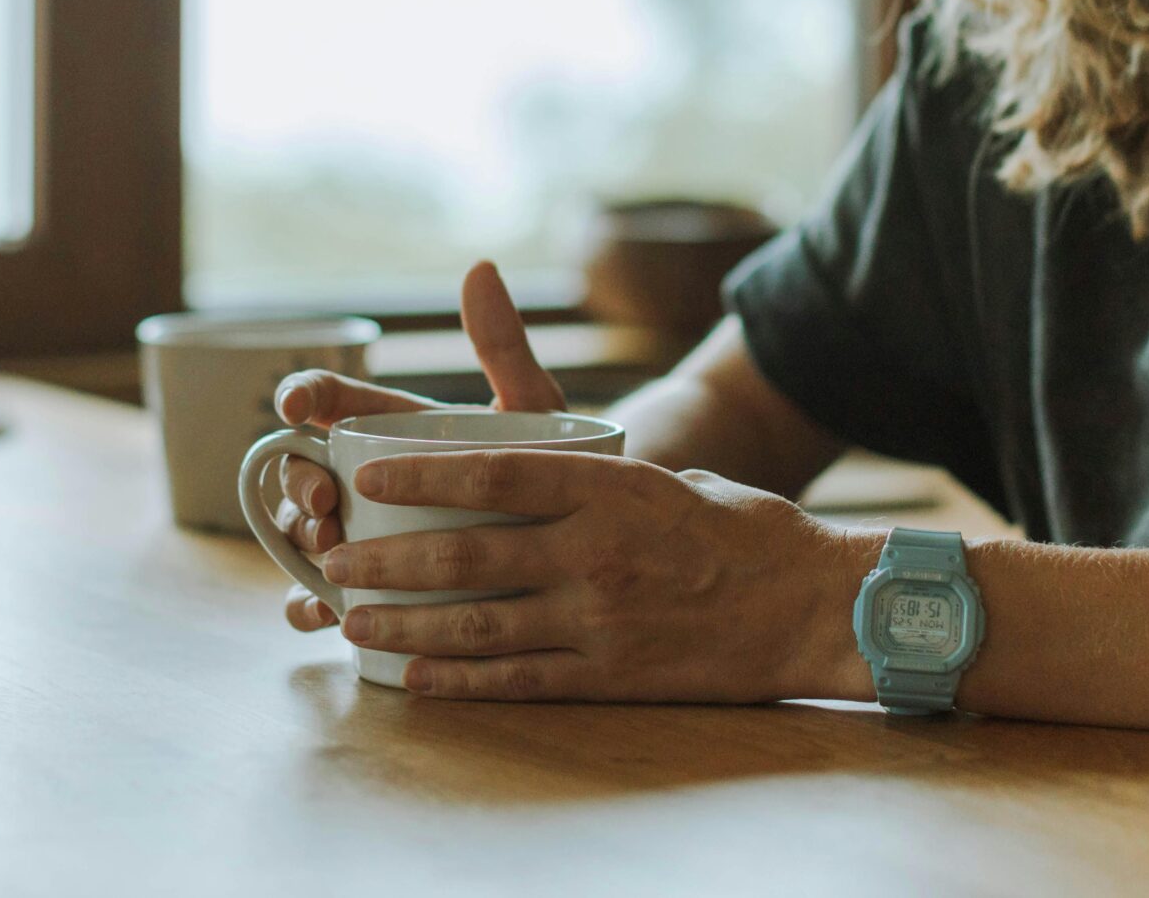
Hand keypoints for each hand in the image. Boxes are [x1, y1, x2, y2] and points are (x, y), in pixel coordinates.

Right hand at [271, 261, 566, 633]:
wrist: (580, 538)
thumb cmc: (550, 465)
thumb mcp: (532, 407)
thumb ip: (504, 346)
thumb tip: (482, 267)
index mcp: (395, 424)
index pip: (331, 398)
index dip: (302, 395)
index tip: (295, 407)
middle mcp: (365, 475)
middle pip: (301, 469)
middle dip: (298, 481)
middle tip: (326, 500)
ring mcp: (363, 531)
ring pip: (302, 531)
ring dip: (299, 540)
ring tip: (326, 554)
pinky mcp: (370, 587)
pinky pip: (320, 594)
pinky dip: (308, 602)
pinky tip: (318, 610)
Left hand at [318, 451, 869, 702]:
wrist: (813, 602)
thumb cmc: (740, 527)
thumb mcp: (665, 472)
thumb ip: (588, 473)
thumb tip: (520, 467)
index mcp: (609, 488)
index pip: (495, 475)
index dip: (423, 477)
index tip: (369, 477)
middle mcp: (596, 552)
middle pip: (468, 555)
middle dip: (389, 559)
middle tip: (335, 560)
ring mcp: (601, 620)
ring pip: (479, 625)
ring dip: (406, 626)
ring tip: (352, 624)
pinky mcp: (611, 674)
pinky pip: (520, 680)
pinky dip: (460, 681)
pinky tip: (415, 680)